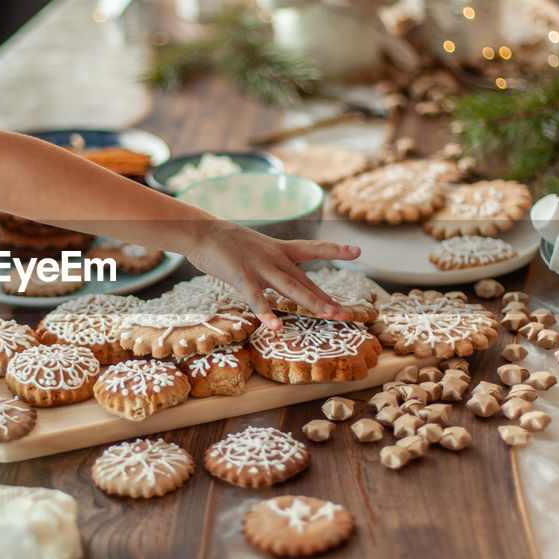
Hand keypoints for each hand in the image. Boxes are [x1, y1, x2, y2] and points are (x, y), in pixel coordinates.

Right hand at [183, 222, 360, 329]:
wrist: (201, 231)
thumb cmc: (227, 243)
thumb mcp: (256, 248)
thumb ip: (270, 264)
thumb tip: (282, 277)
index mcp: (279, 249)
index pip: (313, 249)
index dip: (335, 250)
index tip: (358, 251)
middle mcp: (275, 257)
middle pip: (305, 281)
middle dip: (326, 299)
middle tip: (346, 313)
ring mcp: (259, 266)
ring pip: (290, 288)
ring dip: (311, 303)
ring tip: (329, 315)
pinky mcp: (241, 275)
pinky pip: (256, 298)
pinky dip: (266, 313)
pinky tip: (275, 327)